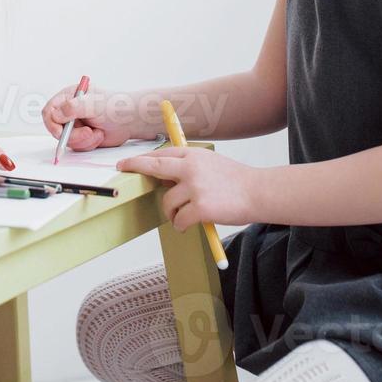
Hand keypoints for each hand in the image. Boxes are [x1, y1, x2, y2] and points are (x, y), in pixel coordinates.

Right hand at [41, 87, 153, 151]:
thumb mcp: (94, 104)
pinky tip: (99, 135)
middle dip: (73, 135)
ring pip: (67, 140)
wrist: (131, 120)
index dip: (52, 124)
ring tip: (97, 132)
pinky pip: (77, 146)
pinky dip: (88, 144)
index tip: (61, 132)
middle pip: (56, 129)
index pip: (49, 111)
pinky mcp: (81, 136)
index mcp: (69, 96)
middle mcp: (69, 111)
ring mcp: (75, 125)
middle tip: (88, 132)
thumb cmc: (115, 106)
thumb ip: (74, 107)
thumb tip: (56, 113)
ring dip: (83, 140)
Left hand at [115, 147, 256, 229]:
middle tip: (123, 171)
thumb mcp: (211, 164)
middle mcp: (191, 168)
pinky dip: (181, 226)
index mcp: (193, 156)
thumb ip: (189, 167)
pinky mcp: (200, 208)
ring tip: (182, 217)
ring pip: (167, 202)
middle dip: (135, 168)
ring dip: (171, 213)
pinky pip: (179, 220)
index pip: (161, 155)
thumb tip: (164, 178)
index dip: (141, 159)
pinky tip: (189, 226)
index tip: (127, 162)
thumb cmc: (236, 181)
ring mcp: (195, 188)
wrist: (258, 193)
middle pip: (153, 167)